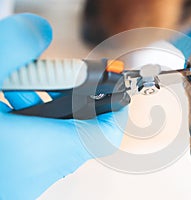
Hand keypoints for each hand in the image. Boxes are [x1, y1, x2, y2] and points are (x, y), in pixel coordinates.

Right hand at [0, 13, 126, 199]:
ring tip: (15, 88)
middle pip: (82, 128)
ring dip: (43, 106)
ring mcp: (29, 177)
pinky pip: (36, 146)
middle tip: (48, 78)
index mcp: (48, 149)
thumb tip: (38, 31)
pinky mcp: (13, 177)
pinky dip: (28, 122)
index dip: (116, 108)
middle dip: (68, 96)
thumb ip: (12, 47)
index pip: (107, 133)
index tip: (115, 86)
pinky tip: (4, 107)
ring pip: (57, 136)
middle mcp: (45, 168)